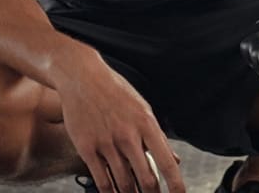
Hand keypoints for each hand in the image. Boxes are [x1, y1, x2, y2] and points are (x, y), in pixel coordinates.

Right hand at [59, 52, 184, 192]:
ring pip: (124, 184)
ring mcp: (107, 143)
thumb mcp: (142, 107)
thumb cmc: (114, 90)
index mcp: (146, 123)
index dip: (176, 184)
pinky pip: (102, 181)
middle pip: (146, 179)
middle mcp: (128, 135)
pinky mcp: (87, 148)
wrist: (82, 77)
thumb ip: (157, 136)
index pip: (166, 161)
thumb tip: (174, 159)